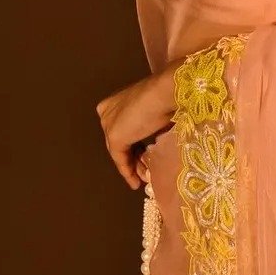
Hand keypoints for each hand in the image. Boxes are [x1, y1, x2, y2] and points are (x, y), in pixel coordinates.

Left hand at [95, 60, 177, 189]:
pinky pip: (120, 159)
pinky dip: (128, 172)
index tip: (145, 157)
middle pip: (120, 140)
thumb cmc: (168, 97)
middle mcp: (107, 110)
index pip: (123, 128)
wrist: (166, 92)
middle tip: (146, 171)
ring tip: (144, 179)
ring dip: (133, 167)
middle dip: (133, 158)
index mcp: (116, 101)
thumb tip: (155, 149)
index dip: (134, 144)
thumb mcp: (156, 114)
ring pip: (120, 151)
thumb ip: (150, 128)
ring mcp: (109, 123)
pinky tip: (135, 183)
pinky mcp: (114, 136)